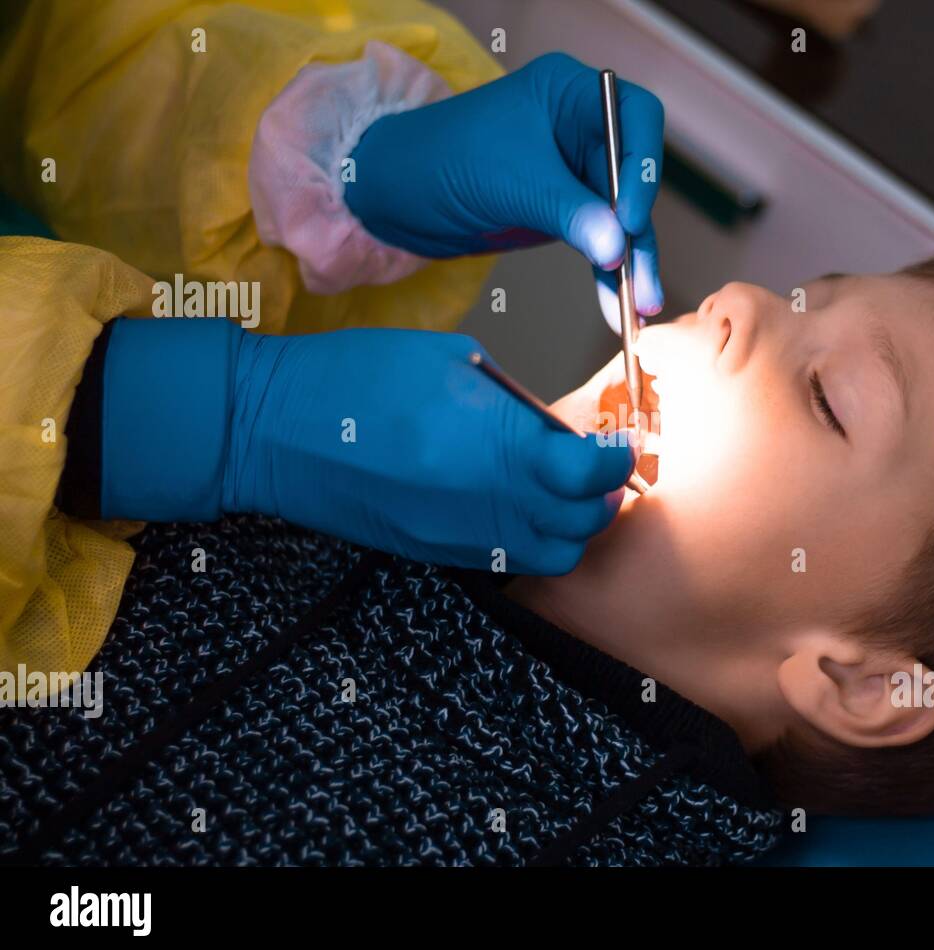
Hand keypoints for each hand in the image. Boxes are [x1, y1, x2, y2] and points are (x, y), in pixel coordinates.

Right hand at [223, 328, 637, 573]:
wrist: (275, 430)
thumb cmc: (357, 378)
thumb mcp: (453, 362)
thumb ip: (515, 404)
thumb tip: (552, 430)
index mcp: (495, 443)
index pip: (591, 473)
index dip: (616, 458)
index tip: (616, 441)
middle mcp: (487, 501)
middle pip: (583, 523)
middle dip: (601, 494)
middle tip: (595, 467)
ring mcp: (460, 537)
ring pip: (553, 556)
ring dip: (571, 527)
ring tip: (558, 492)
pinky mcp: (436, 554)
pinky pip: (508, 561)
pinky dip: (529, 540)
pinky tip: (512, 504)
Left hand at [343, 52, 664, 332]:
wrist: (395, 195)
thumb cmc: (442, 160)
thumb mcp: (512, 182)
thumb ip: (570, 212)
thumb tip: (617, 246)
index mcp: (570, 95)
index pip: (636, 118)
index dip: (641, 167)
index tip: (627, 217)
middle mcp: (581, 129)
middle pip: (634, 176)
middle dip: (638, 230)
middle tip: (640, 276)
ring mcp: (575, 173)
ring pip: (620, 218)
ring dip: (631, 264)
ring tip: (639, 306)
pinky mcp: (565, 212)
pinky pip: (600, 242)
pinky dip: (609, 274)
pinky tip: (619, 306)